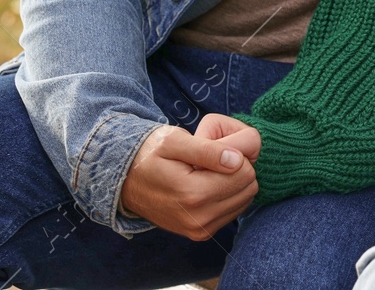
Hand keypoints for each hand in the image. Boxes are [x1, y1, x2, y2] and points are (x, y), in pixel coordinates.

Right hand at [119, 119, 259, 239]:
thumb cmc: (150, 154)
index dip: (236, 154)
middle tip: (215, 158)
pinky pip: (233, 211)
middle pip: (248, 187)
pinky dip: (227, 196)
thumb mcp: (174, 141)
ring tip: (210, 171)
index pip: (244, 172)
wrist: (125, 182)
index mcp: (193, 194)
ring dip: (234, 183)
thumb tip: (237, 160)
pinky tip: (208, 184)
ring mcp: (200, 230)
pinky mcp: (201, 234)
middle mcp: (199, 219)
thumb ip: (208, 150)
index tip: (217, 148)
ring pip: (244, 200)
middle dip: (239, 169)